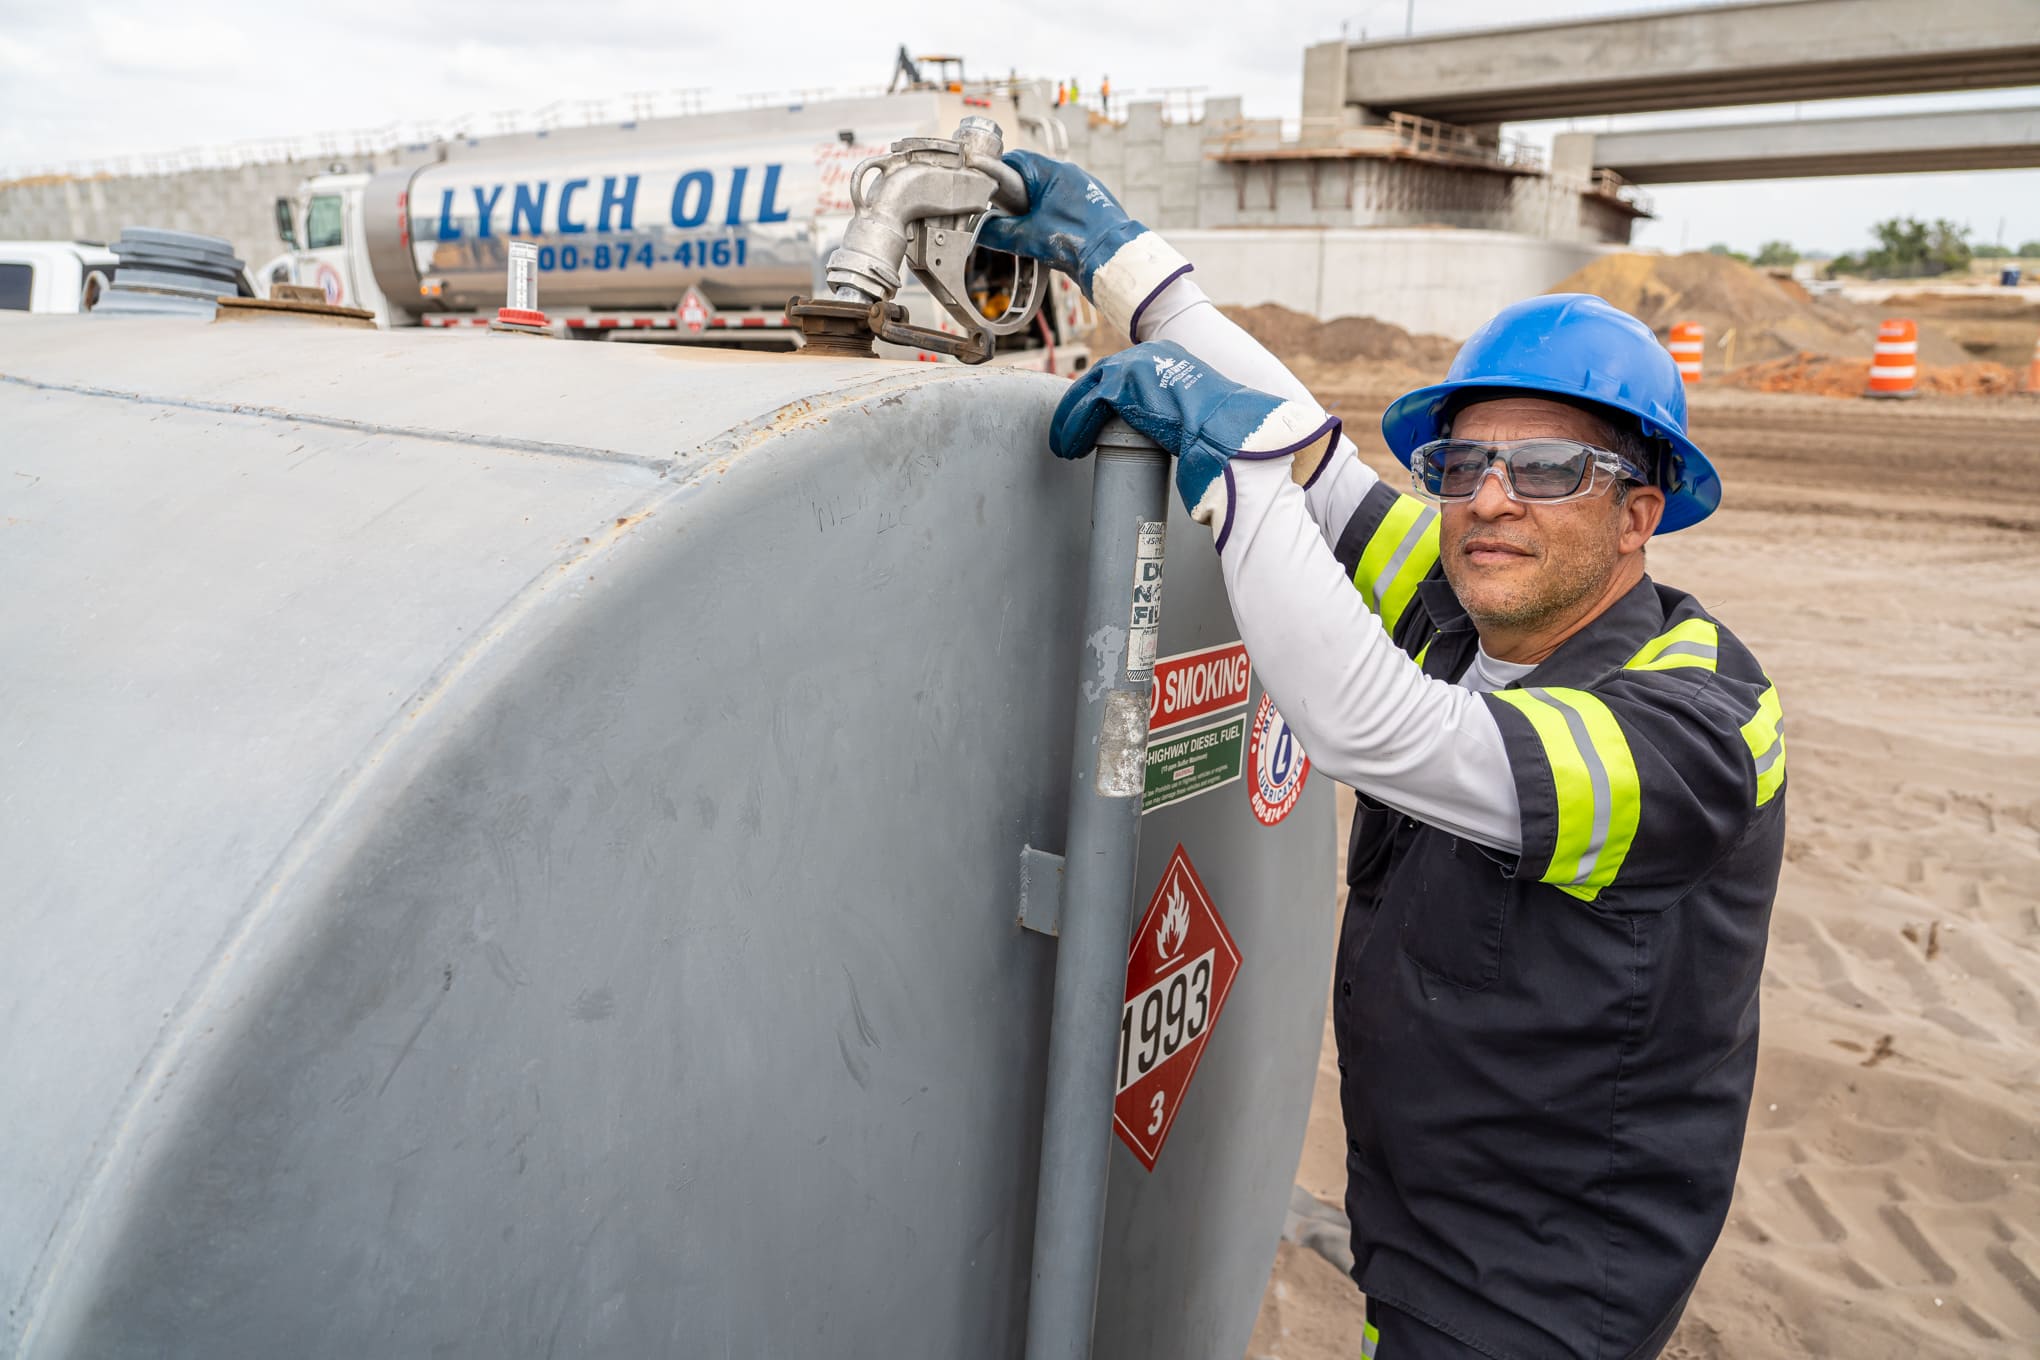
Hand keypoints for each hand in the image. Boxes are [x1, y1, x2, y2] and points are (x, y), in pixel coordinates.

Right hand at [976, 150, 1191, 339]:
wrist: (1115, 260)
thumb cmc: (1076, 241)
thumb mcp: (1028, 237)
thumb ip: (998, 232)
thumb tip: (976, 230)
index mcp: (1053, 171)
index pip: (1015, 161)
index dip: (995, 172)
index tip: (982, 188)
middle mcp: (1070, 174)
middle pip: (1030, 176)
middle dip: (1013, 195)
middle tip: (1002, 214)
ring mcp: (1083, 188)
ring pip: (1046, 191)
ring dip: (1032, 207)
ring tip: (1026, 228)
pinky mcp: (1091, 205)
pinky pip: (1062, 203)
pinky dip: (1050, 215)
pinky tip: (1047, 234)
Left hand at [1050, 342, 1340, 551]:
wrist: (1230, 435)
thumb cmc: (1223, 436)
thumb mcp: (1198, 416)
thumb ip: (1182, 416)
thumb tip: (1184, 438)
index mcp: (1170, 358)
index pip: (1124, 374)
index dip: (1104, 400)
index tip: (1093, 424)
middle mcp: (1151, 354)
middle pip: (1101, 378)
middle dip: (1081, 408)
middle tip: (1071, 438)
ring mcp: (1136, 364)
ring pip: (1088, 391)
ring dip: (1071, 422)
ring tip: (1065, 449)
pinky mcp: (1123, 382)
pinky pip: (1087, 404)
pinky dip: (1073, 427)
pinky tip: (1069, 448)